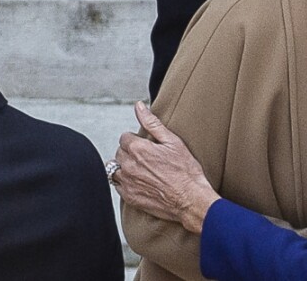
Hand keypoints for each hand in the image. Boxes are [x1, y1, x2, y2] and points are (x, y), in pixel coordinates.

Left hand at [115, 101, 220, 233]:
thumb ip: (152, 122)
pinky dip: (124, 181)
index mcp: (138, 149)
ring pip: (115, 169)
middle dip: (130, 151)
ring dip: (125, 166)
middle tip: (147, 156)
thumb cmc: (185, 169)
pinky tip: (139, 181)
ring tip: (141, 169)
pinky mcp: (129, 197)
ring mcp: (128, 183)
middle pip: (119, 152)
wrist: (190, 199)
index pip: (124, 137)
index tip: (147, 145)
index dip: (136, 139)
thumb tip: (139, 106)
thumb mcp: (172, 141)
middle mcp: (129, 166)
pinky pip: (117, 185)